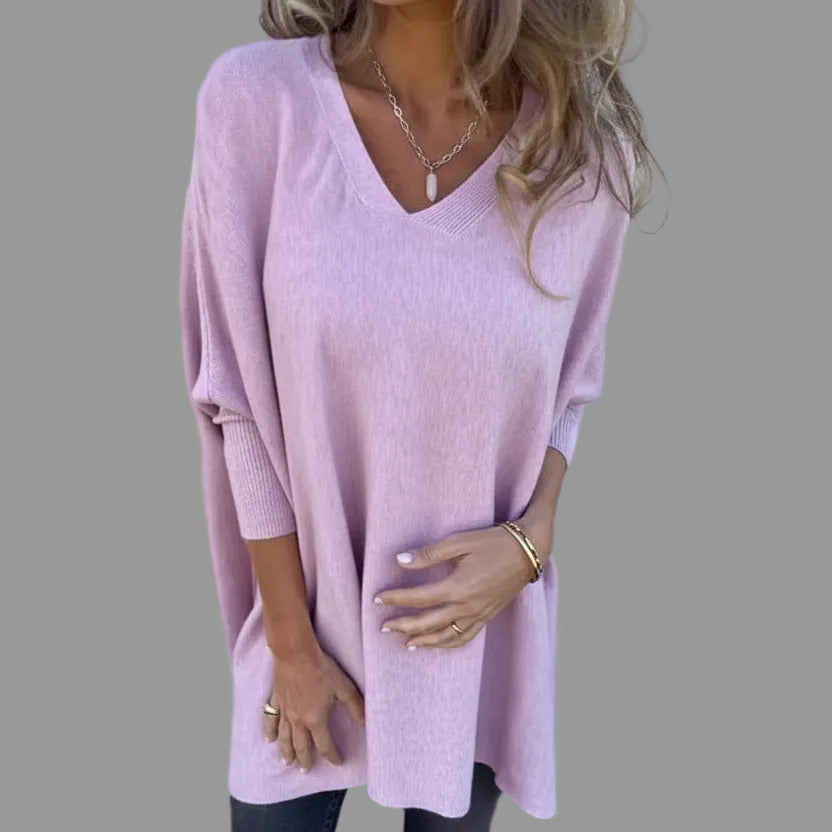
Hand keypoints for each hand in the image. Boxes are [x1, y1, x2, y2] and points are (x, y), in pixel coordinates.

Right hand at [263, 640, 364, 771]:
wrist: (296, 654)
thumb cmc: (321, 670)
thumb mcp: (344, 687)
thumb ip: (355, 706)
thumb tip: (365, 723)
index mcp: (316, 719)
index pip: (325, 744)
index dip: (332, 755)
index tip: (338, 761)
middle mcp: (298, 720)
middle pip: (301, 746)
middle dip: (305, 759)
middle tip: (306, 770)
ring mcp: (285, 711)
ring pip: (284, 737)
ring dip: (286, 751)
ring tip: (287, 762)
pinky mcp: (276, 699)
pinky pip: (270, 719)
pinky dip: (269, 731)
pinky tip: (268, 739)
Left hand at [374, 515, 550, 648]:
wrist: (528, 551)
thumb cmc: (494, 542)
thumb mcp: (460, 542)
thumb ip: (429, 554)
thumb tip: (400, 560)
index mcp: (457, 587)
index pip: (418, 598)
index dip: (396, 599)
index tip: (377, 598)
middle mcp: (467, 607)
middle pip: (427, 623)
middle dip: (403, 626)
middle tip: (383, 627)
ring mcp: (478, 615)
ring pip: (446, 636)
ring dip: (424, 641)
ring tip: (406, 643)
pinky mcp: (487, 616)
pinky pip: (465, 637)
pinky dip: (448, 644)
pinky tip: (438, 644)